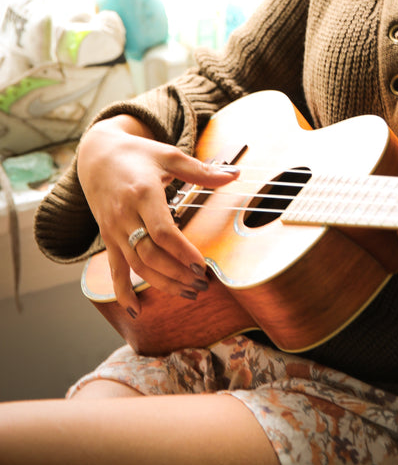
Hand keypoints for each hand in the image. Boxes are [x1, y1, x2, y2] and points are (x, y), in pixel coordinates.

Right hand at [77, 114, 237, 316]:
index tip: (202, 266)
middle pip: (149, 254)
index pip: (162, 232)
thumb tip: (234, 175)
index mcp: (142, 194)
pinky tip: (137, 311)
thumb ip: (201, 170)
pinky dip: (123, 293)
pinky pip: (114, 270)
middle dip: (177, 274)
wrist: (97, 155)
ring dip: (162, 284)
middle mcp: (125, 215)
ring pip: (136, 266)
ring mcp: (114, 230)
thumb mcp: (169, 156)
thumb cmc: (138, 154)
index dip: (182, 252)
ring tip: (188, 293)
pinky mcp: (108, 239)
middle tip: (202, 284)